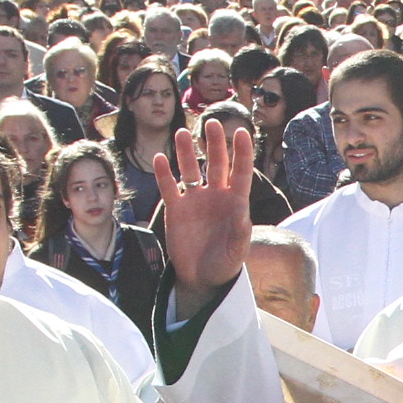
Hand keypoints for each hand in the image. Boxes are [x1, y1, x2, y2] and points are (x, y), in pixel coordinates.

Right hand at [154, 116, 259, 298]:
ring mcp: (195, 201)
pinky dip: (164, 174)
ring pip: (190, 170)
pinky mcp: (176, 210)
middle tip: (212, 122)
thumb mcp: (236, 251)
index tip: (241, 132)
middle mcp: (216, 197)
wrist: (202, 279)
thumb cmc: (225, 265)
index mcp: (235, 203)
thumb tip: (242, 212)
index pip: (240, 172)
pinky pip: (169, 187)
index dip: (242, 153)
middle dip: (215, 144)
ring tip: (182, 133)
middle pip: (216, 164)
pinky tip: (159, 158)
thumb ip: (240, 232)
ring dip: (186, 152)